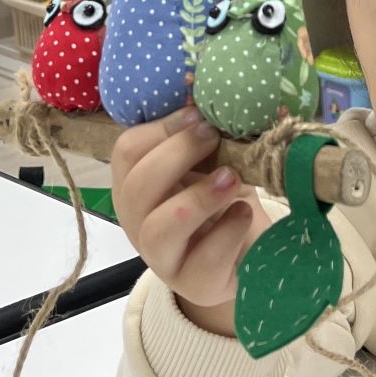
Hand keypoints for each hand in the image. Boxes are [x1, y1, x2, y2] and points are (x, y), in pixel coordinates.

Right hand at [111, 104, 272, 335]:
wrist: (249, 254)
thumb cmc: (224, 197)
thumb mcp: (211, 160)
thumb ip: (204, 135)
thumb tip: (213, 91)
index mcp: (138, 185)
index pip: (126, 152)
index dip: (161, 128)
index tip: (198, 114)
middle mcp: (140, 222)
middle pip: (136, 186)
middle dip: (177, 153)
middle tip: (213, 137)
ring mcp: (164, 259)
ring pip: (159, 228)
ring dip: (198, 197)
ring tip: (233, 178)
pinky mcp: (196, 285)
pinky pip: (202, 260)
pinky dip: (226, 231)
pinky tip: (244, 213)